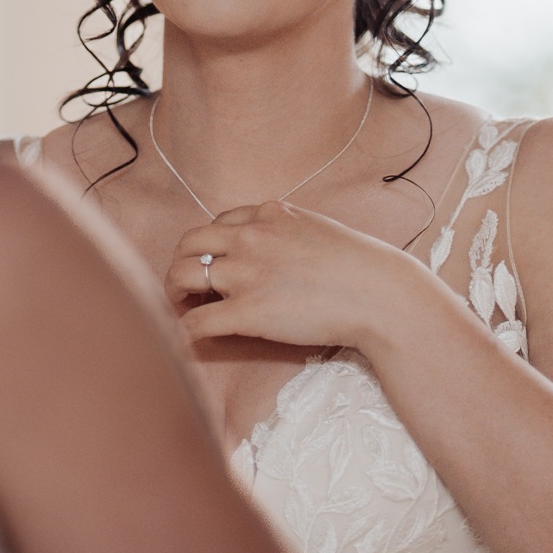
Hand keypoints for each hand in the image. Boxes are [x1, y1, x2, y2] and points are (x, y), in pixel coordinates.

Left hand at [167, 201, 461, 355]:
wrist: (378, 294)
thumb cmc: (360, 266)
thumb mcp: (318, 228)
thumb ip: (288, 230)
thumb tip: (277, 244)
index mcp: (268, 214)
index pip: (219, 223)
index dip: (210, 246)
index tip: (212, 263)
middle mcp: (250, 236)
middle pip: (190, 243)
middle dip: (181, 264)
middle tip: (184, 286)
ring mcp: (245, 273)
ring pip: (183, 276)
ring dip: (174, 293)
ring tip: (182, 308)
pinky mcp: (247, 312)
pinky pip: (198, 321)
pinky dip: (185, 330)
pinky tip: (186, 339)